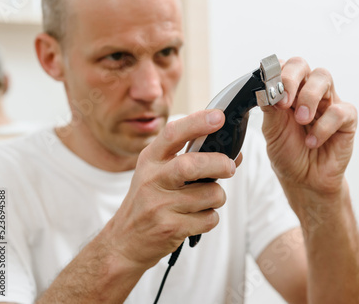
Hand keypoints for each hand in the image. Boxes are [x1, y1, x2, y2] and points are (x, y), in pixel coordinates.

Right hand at [103, 110, 237, 268]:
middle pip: (192, 165)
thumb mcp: (160, 174)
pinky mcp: (169, 228)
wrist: (124, 242)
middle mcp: (151, 179)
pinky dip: (210, 218)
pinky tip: (196, 218)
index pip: (172, 134)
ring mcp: (159, 205)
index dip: (197, 123)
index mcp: (150, 160)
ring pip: (209, 195)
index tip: (218, 117)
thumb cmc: (149, 202)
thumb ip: (193, 160)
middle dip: (219, 164)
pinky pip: (208, 219)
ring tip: (206, 200)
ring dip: (217, 197)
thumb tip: (234, 155)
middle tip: (229, 167)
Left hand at [261, 57, 356, 207]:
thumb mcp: (271, 131)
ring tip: (301, 120)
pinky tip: (313, 141)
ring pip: (323, 78)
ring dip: (308, 97)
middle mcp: (308, 92)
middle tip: (284, 102)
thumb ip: (269, 108)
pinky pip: (340, 111)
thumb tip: (265, 88)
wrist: (304, 181)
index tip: (270, 91)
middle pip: (302, 65)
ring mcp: (328, 102)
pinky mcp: (346, 120)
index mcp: (288, 91)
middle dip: (291, 79)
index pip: (283, 67)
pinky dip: (324, 126)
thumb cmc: (288, 153)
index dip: (276, 72)